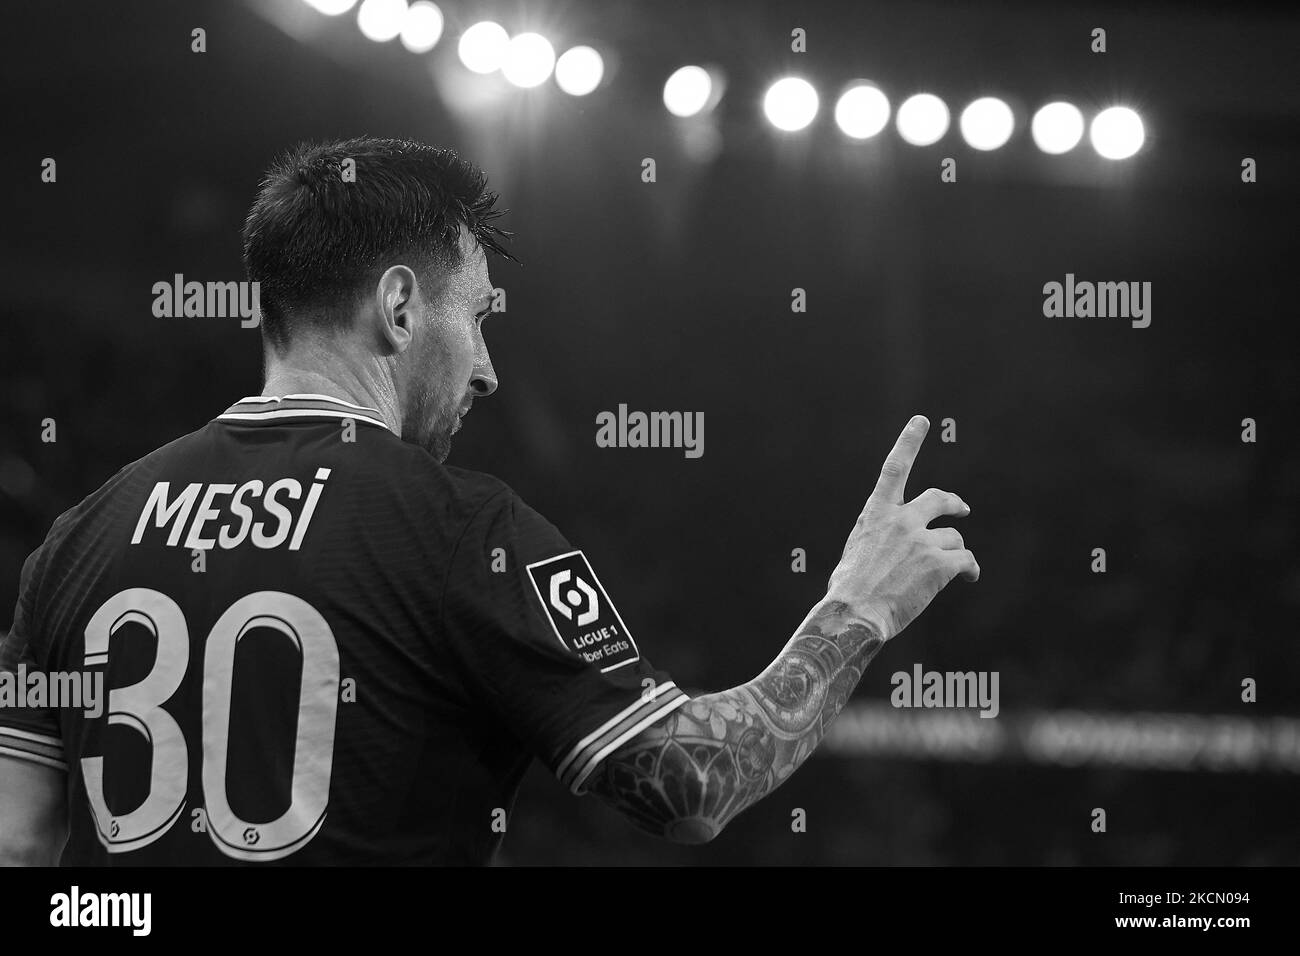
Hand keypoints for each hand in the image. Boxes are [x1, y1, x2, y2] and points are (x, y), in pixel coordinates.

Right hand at [826, 415, 978, 640]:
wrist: (855, 614)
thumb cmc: (849, 590)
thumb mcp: (856, 551)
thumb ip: (879, 538)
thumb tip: (894, 547)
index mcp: (876, 514)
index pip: (894, 469)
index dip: (909, 442)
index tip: (921, 421)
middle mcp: (901, 520)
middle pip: (939, 498)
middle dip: (954, 502)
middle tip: (962, 510)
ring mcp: (922, 541)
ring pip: (954, 538)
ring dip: (955, 552)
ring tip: (954, 571)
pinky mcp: (940, 564)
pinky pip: (966, 560)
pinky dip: (969, 569)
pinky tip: (969, 577)